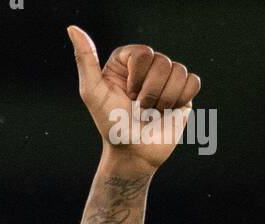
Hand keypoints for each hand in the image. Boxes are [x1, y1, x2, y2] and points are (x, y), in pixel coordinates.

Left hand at [67, 26, 200, 170]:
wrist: (134, 154)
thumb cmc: (112, 126)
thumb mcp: (92, 93)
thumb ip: (85, 60)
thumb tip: (71, 28)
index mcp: (127, 60)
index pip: (143, 53)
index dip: (136, 78)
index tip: (127, 96)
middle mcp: (147, 65)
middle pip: (162, 62)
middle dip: (149, 93)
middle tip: (139, 109)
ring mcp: (166, 77)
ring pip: (178, 71)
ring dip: (163, 100)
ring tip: (152, 114)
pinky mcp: (183, 90)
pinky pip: (193, 81)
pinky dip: (180, 100)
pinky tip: (168, 112)